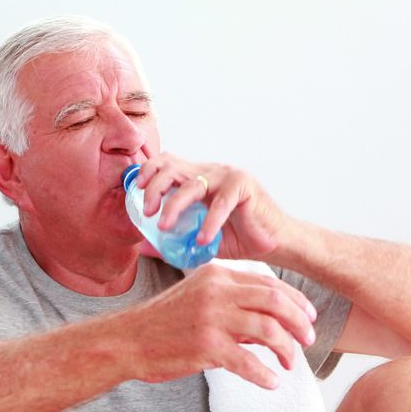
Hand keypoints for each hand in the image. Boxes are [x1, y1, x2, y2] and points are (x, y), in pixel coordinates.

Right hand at [124, 264, 317, 388]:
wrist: (128, 340)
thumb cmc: (164, 322)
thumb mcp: (200, 299)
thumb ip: (235, 305)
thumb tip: (271, 324)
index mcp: (217, 275)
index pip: (269, 283)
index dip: (296, 300)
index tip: (309, 317)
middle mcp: (217, 291)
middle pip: (275, 301)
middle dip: (299, 322)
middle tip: (309, 339)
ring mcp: (212, 318)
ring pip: (268, 329)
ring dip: (286, 348)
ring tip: (291, 363)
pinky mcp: (206, 346)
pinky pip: (247, 362)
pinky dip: (265, 374)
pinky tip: (272, 382)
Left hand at [135, 154, 291, 260]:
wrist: (275, 242)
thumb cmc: (239, 238)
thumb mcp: (198, 239)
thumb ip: (173, 240)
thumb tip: (143, 247)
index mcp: (198, 178)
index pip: (167, 163)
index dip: (148, 172)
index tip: (135, 192)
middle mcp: (210, 173)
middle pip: (172, 167)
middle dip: (154, 187)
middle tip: (146, 212)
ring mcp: (227, 176)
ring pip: (192, 184)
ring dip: (174, 205)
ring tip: (165, 227)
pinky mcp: (244, 186)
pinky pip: (221, 202)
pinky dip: (208, 222)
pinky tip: (202, 239)